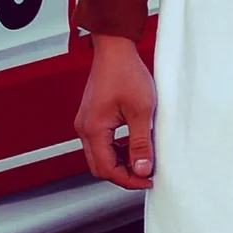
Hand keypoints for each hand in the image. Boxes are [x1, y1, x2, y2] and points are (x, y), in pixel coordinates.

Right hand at [75, 34, 156, 188]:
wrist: (115, 52)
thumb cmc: (127, 75)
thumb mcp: (142, 112)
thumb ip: (141, 143)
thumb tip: (142, 169)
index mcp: (93, 130)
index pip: (107, 169)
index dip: (128, 180)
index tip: (148, 180)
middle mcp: (84, 129)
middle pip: (100, 166)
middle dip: (123, 174)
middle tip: (147, 174)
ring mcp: (86, 123)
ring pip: (100, 156)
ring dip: (121, 162)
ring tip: (145, 160)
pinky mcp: (91, 118)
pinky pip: (101, 143)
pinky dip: (117, 150)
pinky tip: (135, 146)